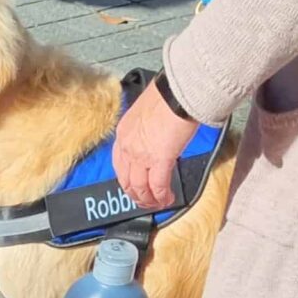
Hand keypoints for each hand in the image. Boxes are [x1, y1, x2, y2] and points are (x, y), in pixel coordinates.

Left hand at [113, 80, 197, 209]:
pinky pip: (158, 186)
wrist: (178, 93)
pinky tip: (167, 200)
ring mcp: (141, 155)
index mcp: (123, 133)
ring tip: (156, 204)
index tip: (133, 186)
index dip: (126, 179)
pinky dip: (161, 196)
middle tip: (144, 201)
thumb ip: (146, 129)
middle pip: (126, 179)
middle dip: (135, 194)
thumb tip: (156, 137)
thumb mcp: (146, 114)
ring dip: (148, 199)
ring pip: (139, 187)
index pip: (119, 163)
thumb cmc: (167, 97)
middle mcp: (127, 146)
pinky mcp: (159, 160)